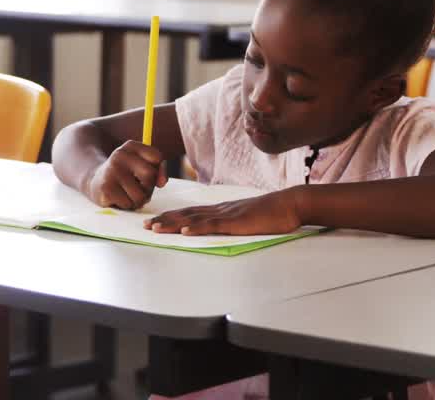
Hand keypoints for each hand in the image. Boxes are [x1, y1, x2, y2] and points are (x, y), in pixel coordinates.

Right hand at [86, 140, 167, 209]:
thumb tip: (162, 182)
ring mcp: (112, 171)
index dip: (158, 170)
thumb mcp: (142, 167)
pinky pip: (129, 204)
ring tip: (128, 193)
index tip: (147, 174)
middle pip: (150, 175)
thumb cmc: (126, 176)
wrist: (96, 182)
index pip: (157, 157)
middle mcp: (120, 155)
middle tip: (137, 187)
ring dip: (138, 200)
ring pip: (141, 195)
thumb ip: (158, 171)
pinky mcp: (106, 188)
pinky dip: (127, 205)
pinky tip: (119, 198)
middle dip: (148, 187)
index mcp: (130, 146)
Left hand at [145, 188, 302, 235]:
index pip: (190, 213)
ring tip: (155, 228)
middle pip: (186, 214)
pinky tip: (184, 231)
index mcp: (221, 209)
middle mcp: (219, 209)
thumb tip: (222, 227)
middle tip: (145, 226)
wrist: (290, 204)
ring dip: (173, 224)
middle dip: (164, 220)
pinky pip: (213, 225)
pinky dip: (196, 228)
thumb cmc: (272, 213)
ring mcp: (227, 214)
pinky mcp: (236, 222)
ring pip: (194, 219)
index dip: (171, 216)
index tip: (155, 221)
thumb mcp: (247, 217)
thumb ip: (233, 221)